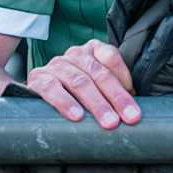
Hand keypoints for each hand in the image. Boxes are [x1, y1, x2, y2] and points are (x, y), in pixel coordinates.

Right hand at [24, 39, 141, 128]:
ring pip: (79, 82)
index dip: (124, 77)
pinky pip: (52, 88)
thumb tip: (135, 110)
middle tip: (131, 117)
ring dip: (96, 104)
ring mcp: (55, 65)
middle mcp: (75, 54)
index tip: (135, 96)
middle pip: (99, 73)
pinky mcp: (37, 79)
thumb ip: (116, 91)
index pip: (111, 57)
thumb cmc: (79, 94)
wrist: (41, 95)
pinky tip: (77, 116)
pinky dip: (65, 103)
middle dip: (117, 97)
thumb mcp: (99, 88)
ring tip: (109, 122)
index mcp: (93, 50)